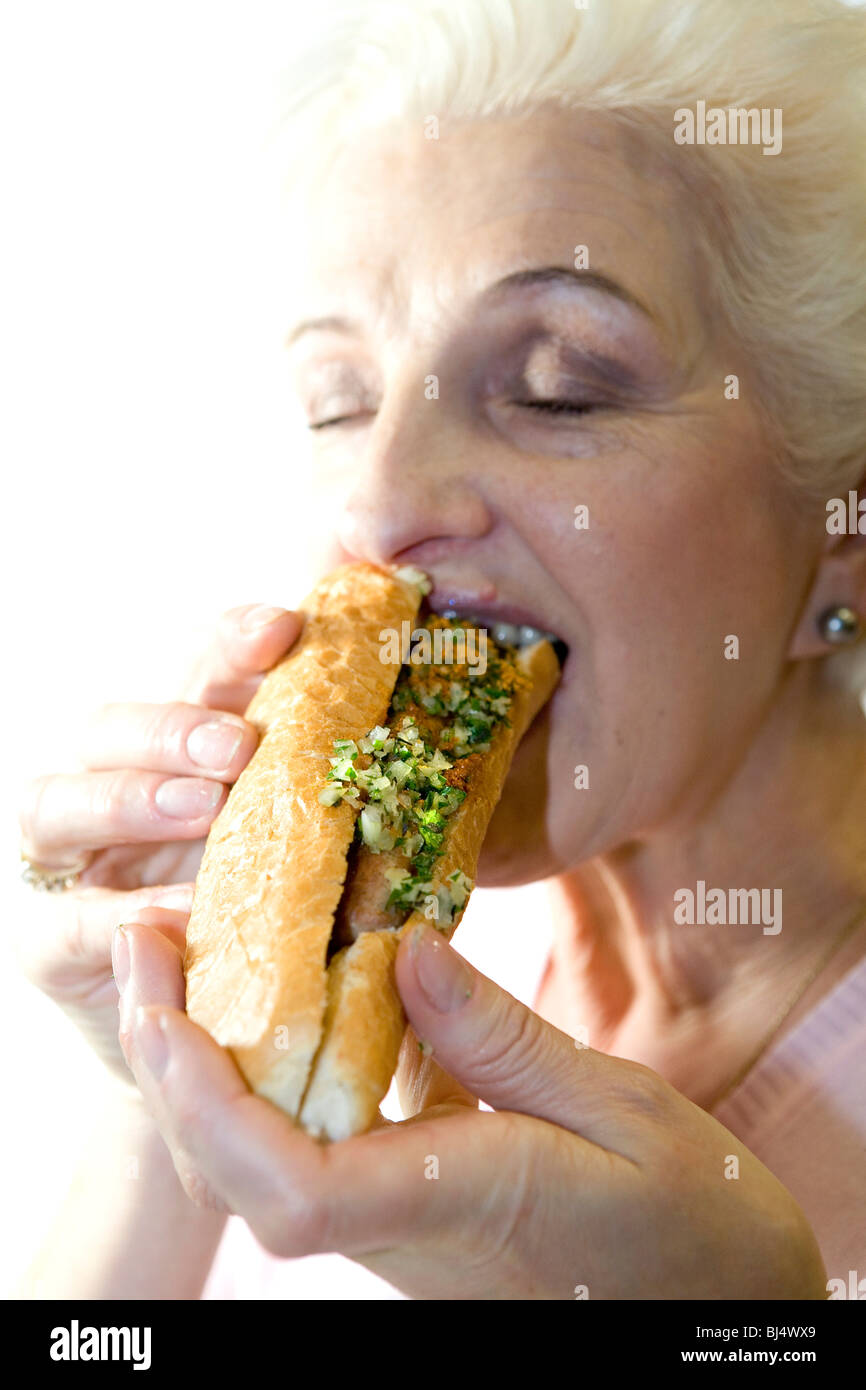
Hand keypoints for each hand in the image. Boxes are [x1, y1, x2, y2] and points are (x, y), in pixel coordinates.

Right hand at [15, 604, 302, 1082]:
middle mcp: (105, 787)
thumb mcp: (305, 842)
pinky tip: (180, 915)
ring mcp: (67, 864)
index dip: (229, 644)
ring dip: (129, 797)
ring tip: (203, 809)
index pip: (188, 671)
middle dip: (173, 727)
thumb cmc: (272, 914)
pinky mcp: (46, 943)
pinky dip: (120, 916)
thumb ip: (329, 790)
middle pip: (107, 726)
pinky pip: (64, 921)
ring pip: (53, 802)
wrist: (220, 1029)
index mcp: (173, 747)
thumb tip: (417, 737)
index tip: (285, 630)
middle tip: (240, 747)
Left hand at [116, 918, 827, 1299]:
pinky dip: (257, 1069)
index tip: (170, 1017)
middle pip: (238, 1176)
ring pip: (253, 1163)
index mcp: (460, 1203)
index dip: (213, 1111)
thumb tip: (403, 952)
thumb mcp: (621, 1108)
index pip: (297, 1190)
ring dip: (197, 1063)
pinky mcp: (401, 1203)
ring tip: (178, 953)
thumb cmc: (689, 1221)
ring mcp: (393, 1222)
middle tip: (144, 941)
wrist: (707, 1303)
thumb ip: (507, 1039)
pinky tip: (263, 996)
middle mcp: (402, 1225)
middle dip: (168, 1065)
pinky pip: (299, 1144)